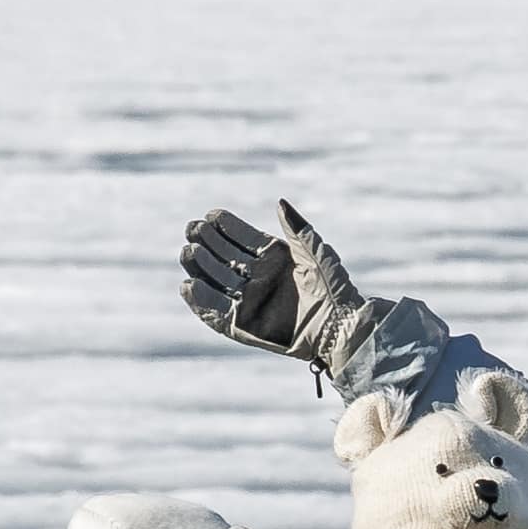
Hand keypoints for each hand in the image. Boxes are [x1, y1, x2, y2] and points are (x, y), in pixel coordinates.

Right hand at [179, 196, 369, 377]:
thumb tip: (280, 202)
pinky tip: (188, 285)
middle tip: (193, 228)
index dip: (227, 227)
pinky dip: (200, 301)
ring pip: (216, 281)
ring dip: (200, 267)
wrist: (338, 326)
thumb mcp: (316, 253)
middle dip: (207, 243)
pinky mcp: (243, 326)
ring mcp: (249, 301)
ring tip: (188, 251)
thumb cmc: (333, 287)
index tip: (212, 215)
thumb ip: (297, 228)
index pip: (242, 239)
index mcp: (273, 259)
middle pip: (224, 258)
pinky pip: (216, 313)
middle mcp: (258, 278)